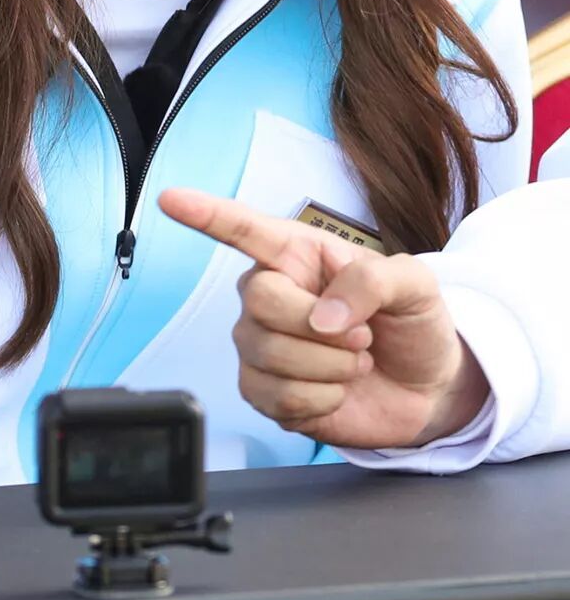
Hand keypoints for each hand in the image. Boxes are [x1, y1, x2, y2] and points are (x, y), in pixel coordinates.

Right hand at [157, 188, 490, 450]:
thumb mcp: (414, 284)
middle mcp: (272, 294)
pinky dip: (318, 401)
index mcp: (299, 255)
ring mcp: (264, 344)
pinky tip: (336, 392)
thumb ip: (372, 282)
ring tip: (355, 363)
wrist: (429, 389)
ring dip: (327, 368)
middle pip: (258, 300)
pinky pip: (273, 398)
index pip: (243, 229)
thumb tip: (323, 316)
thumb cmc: (415, 323)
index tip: (170, 198)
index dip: (205, 214)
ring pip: (265, 354)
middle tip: (362, 338)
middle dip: (316, 328)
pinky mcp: (267, 392)